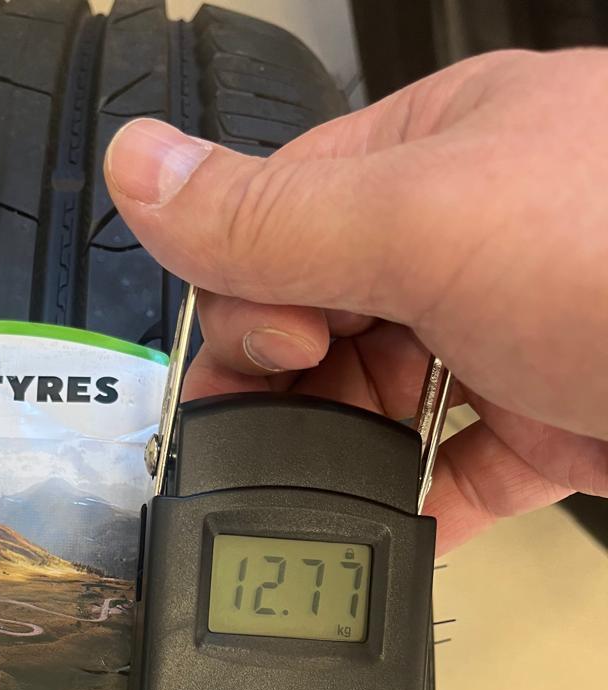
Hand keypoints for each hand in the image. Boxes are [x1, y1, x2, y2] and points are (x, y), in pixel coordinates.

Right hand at [104, 50, 607, 550]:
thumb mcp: (431, 223)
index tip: (265, 354)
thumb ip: (278, 218)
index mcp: (440, 149)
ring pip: (385, 398)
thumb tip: (139, 170)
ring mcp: (516, 336)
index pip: (288, 214)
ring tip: (322, 489)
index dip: (250, 293)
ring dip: (343, 450)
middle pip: (328, 314)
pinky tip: (387, 533)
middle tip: (275, 435)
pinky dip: (414, 507)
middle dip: (289, 381)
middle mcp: (476, 237)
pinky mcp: (557, 424)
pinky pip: (457, 470)